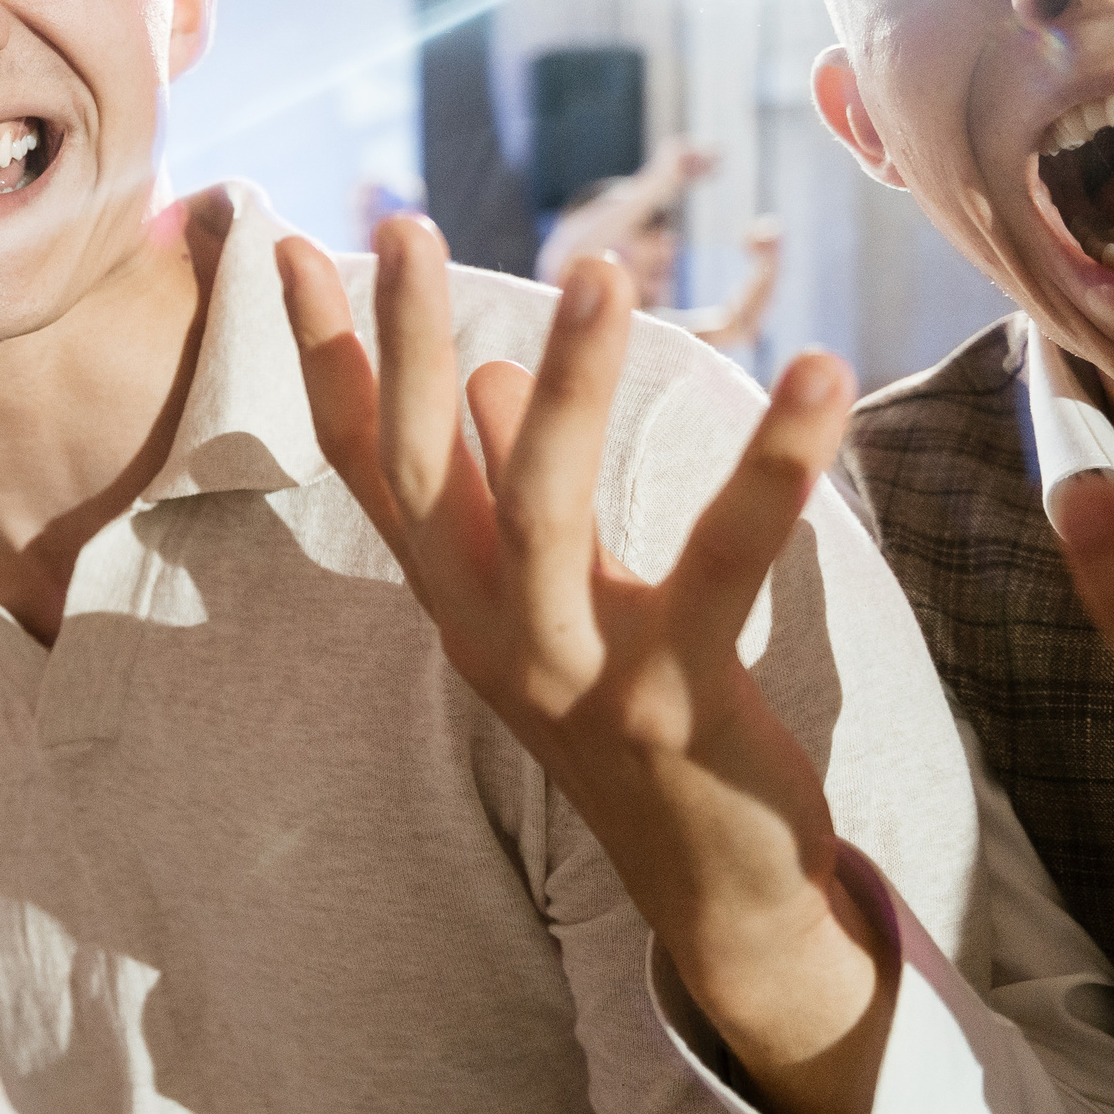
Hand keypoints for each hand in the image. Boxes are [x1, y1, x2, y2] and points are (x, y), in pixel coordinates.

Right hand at [277, 217, 892, 1113]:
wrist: (713, 886)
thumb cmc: (635, 716)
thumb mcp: (560, 598)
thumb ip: (518, 496)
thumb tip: (494, 381)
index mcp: (455, 594)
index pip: (367, 459)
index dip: (326, 354)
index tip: (296, 245)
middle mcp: (487, 629)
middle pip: (423, 473)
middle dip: (407, 344)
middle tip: (403, 227)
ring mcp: (571, 669)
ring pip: (544, 511)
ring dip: (566, 385)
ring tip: (597, 274)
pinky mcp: (672, 698)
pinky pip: (718, 566)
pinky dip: (768, 468)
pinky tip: (818, 376)